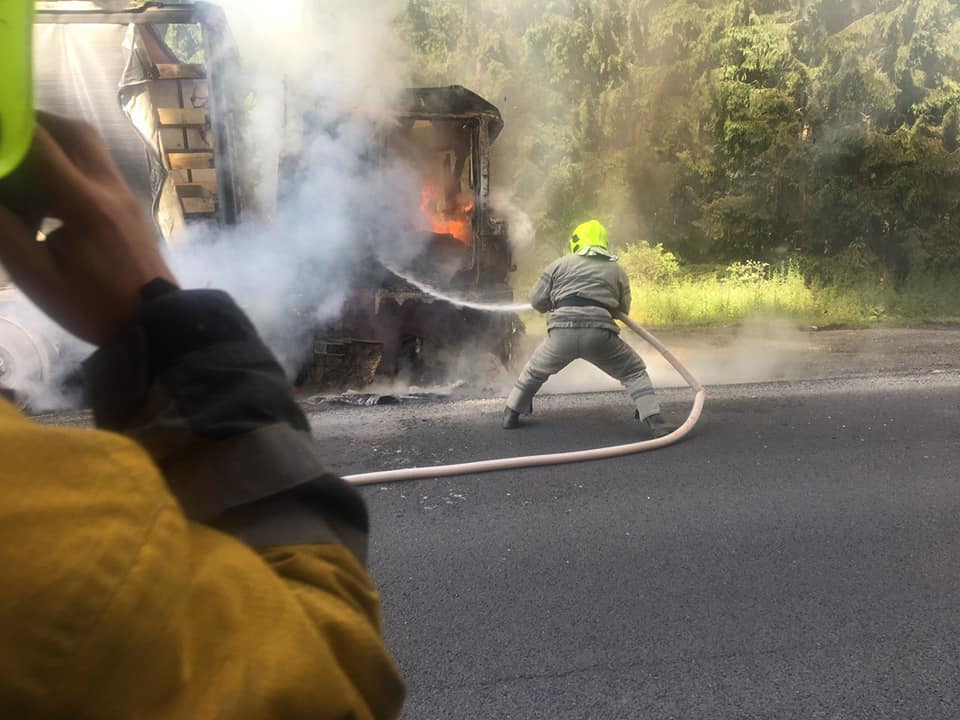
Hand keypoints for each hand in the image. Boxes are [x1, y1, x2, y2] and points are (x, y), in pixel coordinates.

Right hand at [0, 111, 176, 344]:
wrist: (157, 324)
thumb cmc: (94, 305)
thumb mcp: (38, 277)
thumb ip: (6, 231)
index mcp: (84, 204)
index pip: (40, 144)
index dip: (9, 132)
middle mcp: (109, 188)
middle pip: (74, 131)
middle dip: (36, 124)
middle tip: (6, 139)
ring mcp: (126, 195)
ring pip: (91, 147)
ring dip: (55, 142)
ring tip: (20, 164)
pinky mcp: (131, 206)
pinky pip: (99, 167)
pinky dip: (71, 164)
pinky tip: (48, 194)